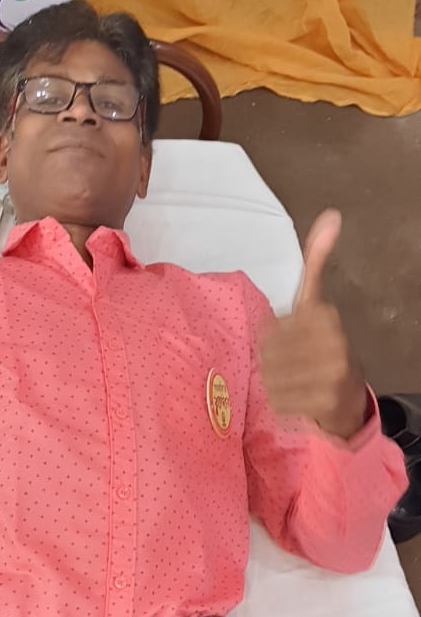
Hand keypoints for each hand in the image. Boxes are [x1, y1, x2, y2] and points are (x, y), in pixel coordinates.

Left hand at [260, 210, 368, 439]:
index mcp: (325, 315)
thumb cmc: (323, 345)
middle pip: (268, 353)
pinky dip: (280, 401)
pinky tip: (295, 397)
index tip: (291, 341)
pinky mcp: (326, 399)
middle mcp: (333, 341)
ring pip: (271, 376)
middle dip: (272, 361)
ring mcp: (332, 372)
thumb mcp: (316, 302)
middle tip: (290, 365)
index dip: (273, 337)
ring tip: (292, 381)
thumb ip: (316, 261)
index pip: (271, 329)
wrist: (348, 397)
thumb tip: (331, 214)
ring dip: (273, 382)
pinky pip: (279, 400)